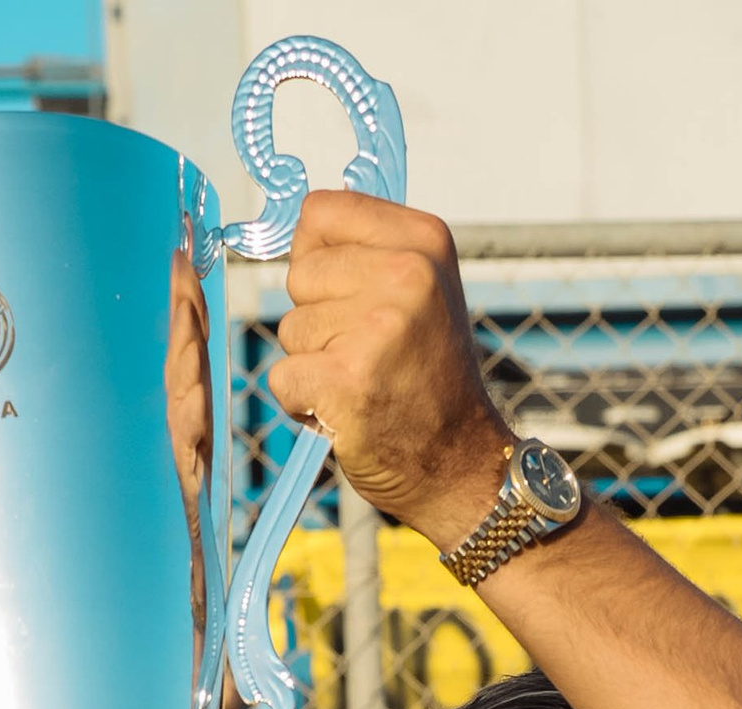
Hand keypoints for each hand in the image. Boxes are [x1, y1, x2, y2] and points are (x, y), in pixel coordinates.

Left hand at [269, 193, 508, 550]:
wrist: (458, 461)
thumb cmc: (428, 377)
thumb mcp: (421, 288)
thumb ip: (366, 249)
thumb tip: (301, 229)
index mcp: (423, 240)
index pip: (318, 213)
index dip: (319, 259)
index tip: (353, 295)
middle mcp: (407, 274)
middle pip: (298, 273)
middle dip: (317, 318)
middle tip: (366, 351)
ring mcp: (378, 328)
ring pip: (289, 328)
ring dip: (312, 362)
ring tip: (361, 380)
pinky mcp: (348, 380)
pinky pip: (283, 377)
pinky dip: (302, 402)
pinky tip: (345, 410)